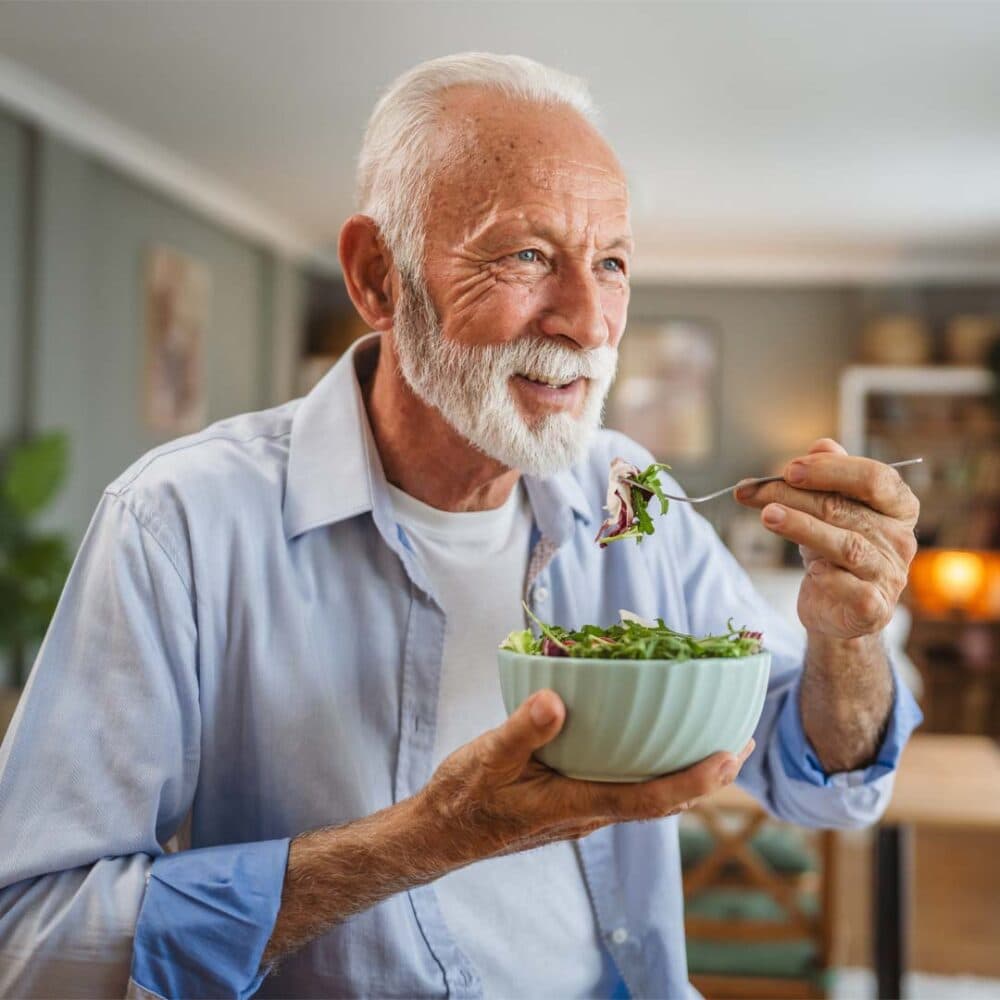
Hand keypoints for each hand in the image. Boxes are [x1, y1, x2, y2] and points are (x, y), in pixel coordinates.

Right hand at [418, 689, 754, 865]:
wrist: (441, 833)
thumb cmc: (463, 798)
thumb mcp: (486, 758)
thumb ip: (522, 731)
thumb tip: (557, 699)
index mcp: (574, 805)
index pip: (648, 799)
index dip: (693, 781)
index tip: (729, 757)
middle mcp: (588, 814)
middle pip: (662, 801)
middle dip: (707, 777)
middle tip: (743, 741)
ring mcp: (582, 812)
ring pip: (647, 796)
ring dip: (686, 774)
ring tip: (715, 743)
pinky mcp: (572, 803)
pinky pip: (626, 789)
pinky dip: (654, 769)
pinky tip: (651, 743)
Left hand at [735, 438, 918, 639]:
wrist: (836, 611)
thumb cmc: (833, 554)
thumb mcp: (830, 512)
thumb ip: (828, 478)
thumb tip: (821, 445)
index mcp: (898, 508)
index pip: (875, 478)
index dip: (831, 470)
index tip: (789, 469)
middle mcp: (900, 540)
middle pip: (844, 509)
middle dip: (794, 496)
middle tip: (753, 492)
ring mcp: (890, 575)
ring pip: (846, 546)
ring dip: (801, 527)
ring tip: (767, 515)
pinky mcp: (874, 608)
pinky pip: (852, 588)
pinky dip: (829, 577)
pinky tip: (811, 571)